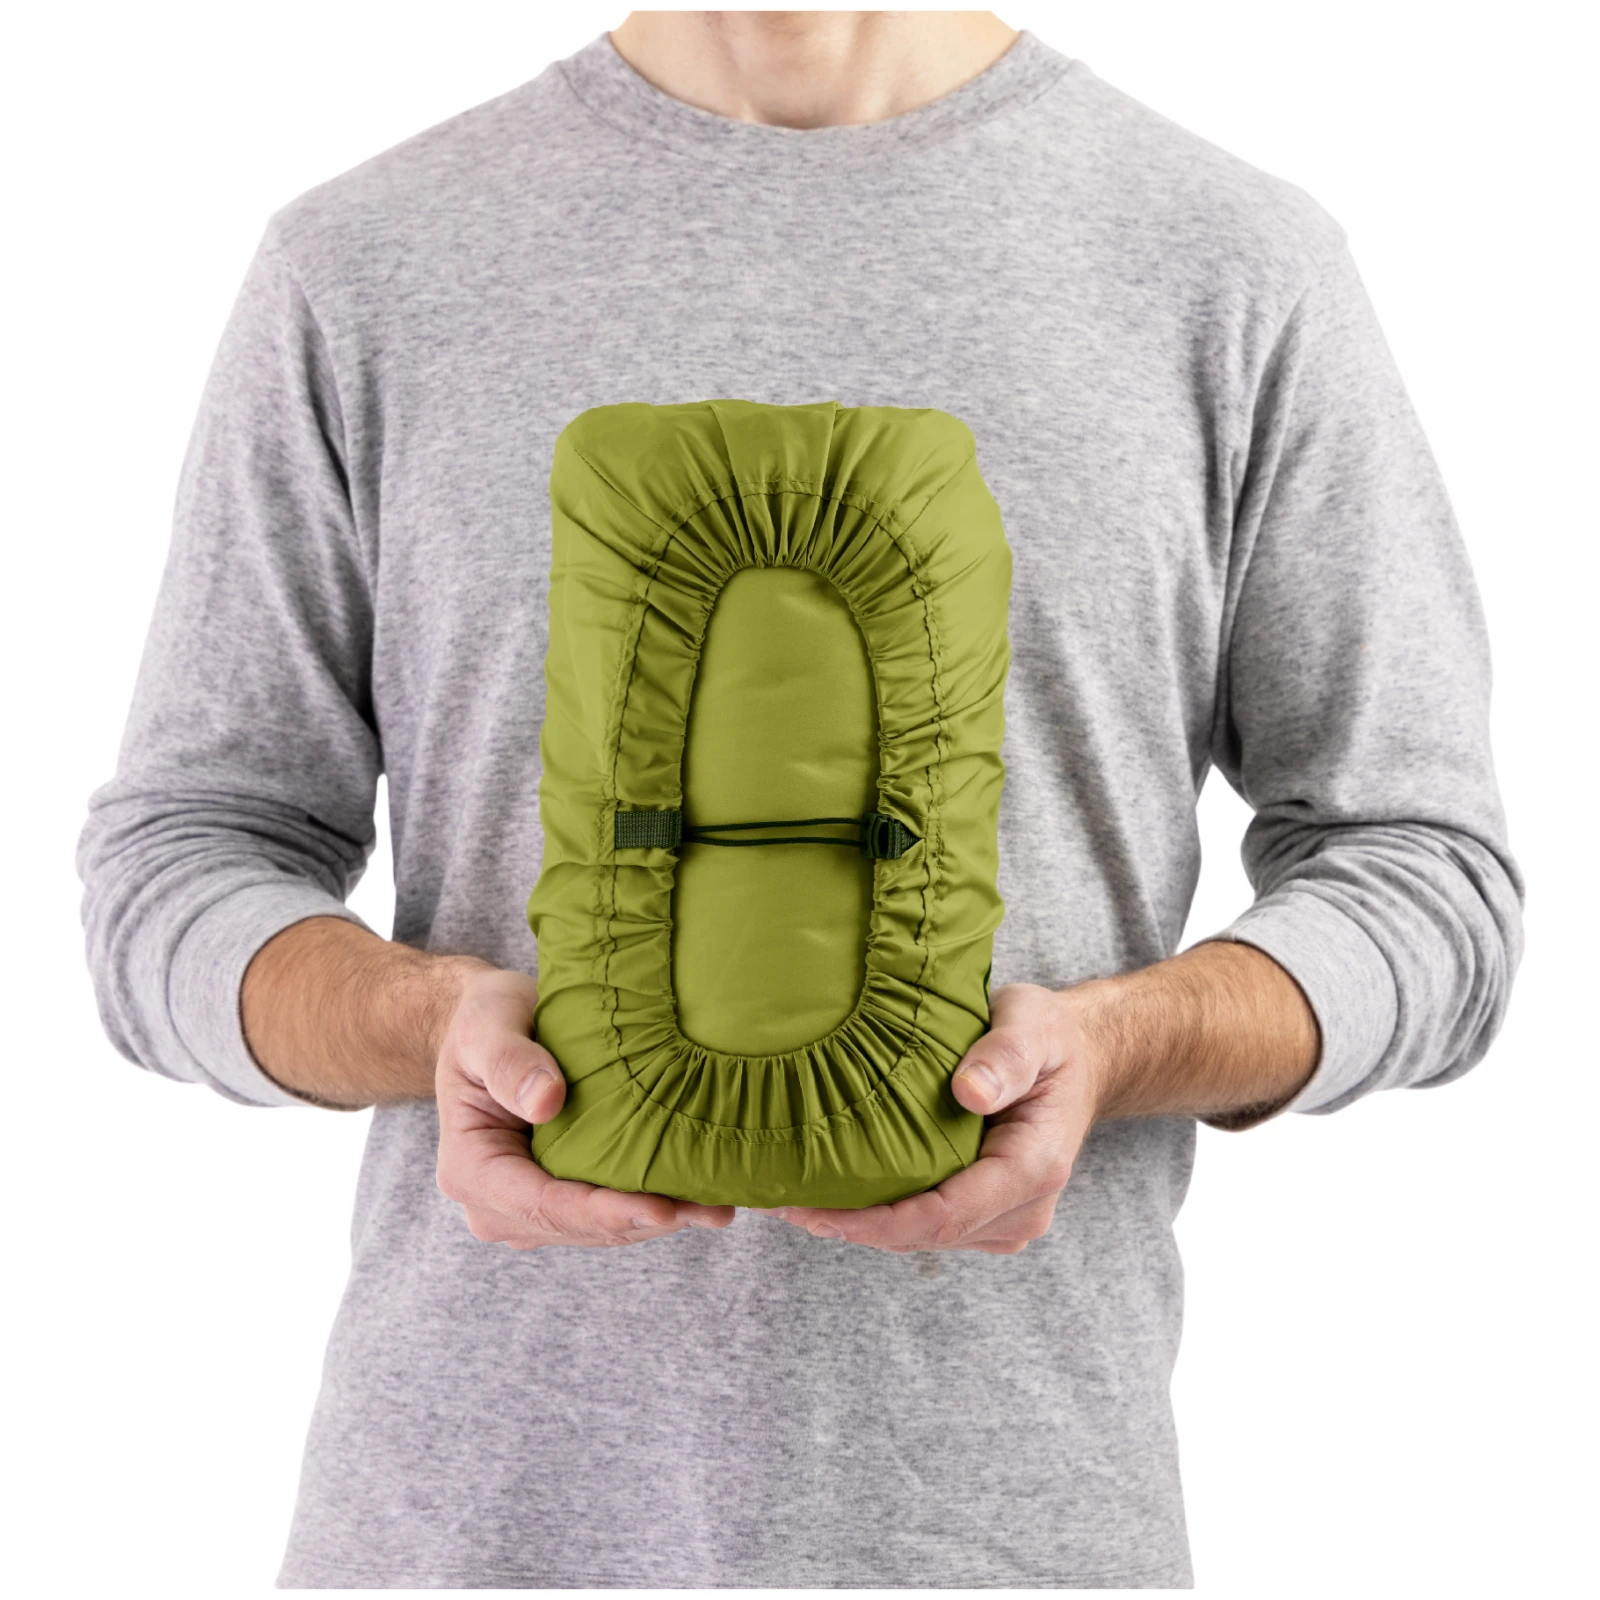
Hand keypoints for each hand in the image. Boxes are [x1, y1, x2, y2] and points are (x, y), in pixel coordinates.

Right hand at [434, 968, 735, 1247]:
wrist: (492, 1027)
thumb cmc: (485, 1020)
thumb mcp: (486, 1026)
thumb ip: (509, 1061)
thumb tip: (547, 1102)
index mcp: (471, 1170)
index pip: (542, 1205)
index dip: (603, 1212)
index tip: (659, 1209)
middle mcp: (497, 1204)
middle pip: (580, 1226)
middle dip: (646, 1222)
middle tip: (713, 1212)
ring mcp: (530, 1208)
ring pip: (602, 1229)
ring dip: (660, 1221)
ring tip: (719, 1209)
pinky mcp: (562, 1198)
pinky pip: (609, 1212)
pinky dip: (654, 1206)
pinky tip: (701, 1197)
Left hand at [770, 983, 1100, 1253]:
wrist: (1080, 1059)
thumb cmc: (1050, 1037)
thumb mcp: (1033, 1025)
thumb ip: (1004, 1056)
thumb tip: (967, 1093)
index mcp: (1033, 1167)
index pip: (944, 1215)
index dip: (876, 1222)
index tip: (816, 1210)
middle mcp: (1023, 1207)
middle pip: (925, 1235)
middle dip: (853, 1227)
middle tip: (780, 1202)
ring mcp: (1006, 1218)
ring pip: (922, 1237)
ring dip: (861, 1226)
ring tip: (793, 1199)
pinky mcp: (988, 1215)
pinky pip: (929, 1226)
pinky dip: (881, 1216)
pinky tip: (834, 1194)